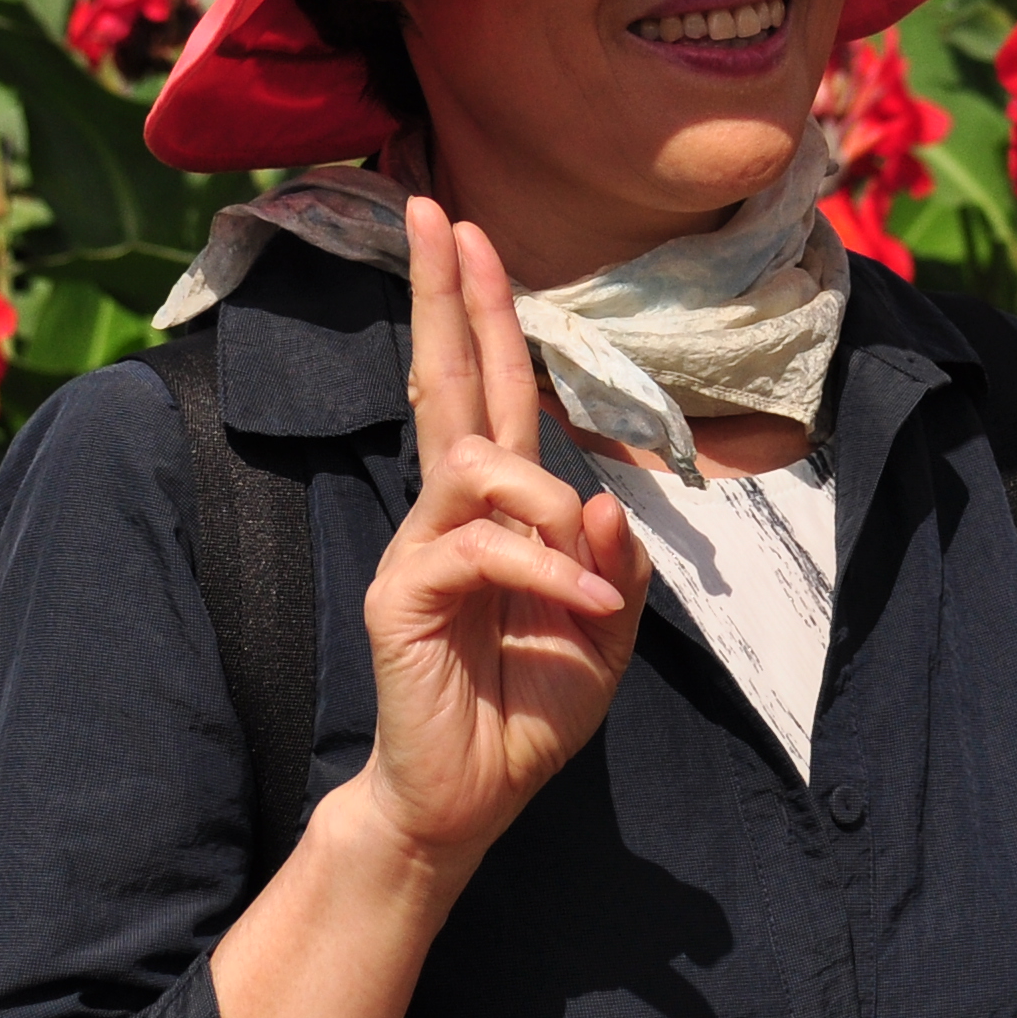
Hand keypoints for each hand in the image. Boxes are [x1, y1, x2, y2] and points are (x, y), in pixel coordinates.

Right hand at [351, 201, 646, 880]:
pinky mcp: (403, 597)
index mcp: (499, 509)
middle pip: (443, 379)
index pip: (488, 388)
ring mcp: (420, 550)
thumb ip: (613, 566)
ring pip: (476, 464)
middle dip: (444, 295)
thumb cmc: (526, 712)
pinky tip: (580, 608)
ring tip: (585, 581)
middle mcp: (450, 512)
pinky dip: (543, 569)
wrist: (467, 803)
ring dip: (546, 503)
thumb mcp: (603, 636)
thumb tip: (600, 499)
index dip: (479, 310)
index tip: (466, 229)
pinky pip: (480, 548)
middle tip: (434, 214)